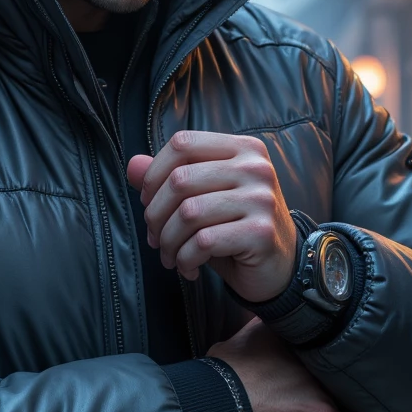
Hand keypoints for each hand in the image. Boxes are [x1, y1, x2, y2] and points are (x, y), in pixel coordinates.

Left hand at [128, 131, 296, 303]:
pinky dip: (185, 259)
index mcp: (242, 149)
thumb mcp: (203, 198)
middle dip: (156, 215)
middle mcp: (255, 168)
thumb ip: (169, 179)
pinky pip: (203, 241)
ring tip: (170, 256)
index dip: (154, 174)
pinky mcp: (261, 232)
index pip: (182, 143)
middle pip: (180, 179)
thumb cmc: (235, 229)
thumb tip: (132, 165)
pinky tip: (190, 267)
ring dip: (169, 242)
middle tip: (156, 238)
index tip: (149, 203)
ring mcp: (262, 199)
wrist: (279, 267)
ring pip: (188, 213)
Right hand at [209, 318, 367, 411]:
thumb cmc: (220, 378)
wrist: (218, 403)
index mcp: (296, 337)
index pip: (325, 350)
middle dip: (333, 395)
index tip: (311, 385)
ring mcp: (322, 387)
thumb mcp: (235, 342)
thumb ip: (253, 332)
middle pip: (341, 378)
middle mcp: (316, 357)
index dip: (321, 369)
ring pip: (350, 407)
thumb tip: (252, 329)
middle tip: (317, 410)